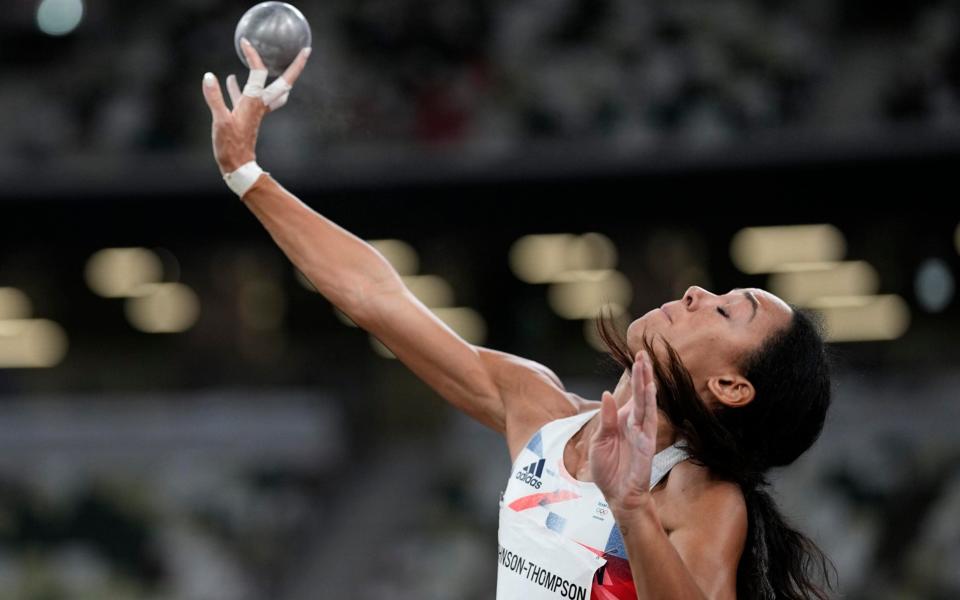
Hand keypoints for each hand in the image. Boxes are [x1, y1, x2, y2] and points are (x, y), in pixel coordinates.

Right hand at [201, 38, 310, 173]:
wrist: (237, 166)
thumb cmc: (230, 146)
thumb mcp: (220, 121)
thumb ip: (215, 98)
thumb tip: (209, 76)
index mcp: (254, 102)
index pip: (258, 72)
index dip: (253, 55)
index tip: (245, 42)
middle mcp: (260, 104)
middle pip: (283, 82)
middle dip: (296, 66)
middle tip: (306, 51)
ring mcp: (255, 110)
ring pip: (269, 89)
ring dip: (272, 75)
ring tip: (267, 61)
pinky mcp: (247, 116)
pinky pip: (247, 96)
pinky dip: (241, 86)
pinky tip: (230, 80)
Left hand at [589, 350, 658, 513]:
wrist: (617, 495)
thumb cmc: (608, 469)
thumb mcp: (599, 441)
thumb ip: (605, 419)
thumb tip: (607, 394)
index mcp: (623, 421)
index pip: (631, 395)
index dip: (635, 377)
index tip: (638, 358)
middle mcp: (635, 424)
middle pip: (640, 394)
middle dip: (642, 374)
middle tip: (643, 353)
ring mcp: (642, 433)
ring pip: (647, 404)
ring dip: (646, 385)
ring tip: (647, 367)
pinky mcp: (646, 444)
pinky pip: (648, 422)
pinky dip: (648, 406)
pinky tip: (649, 391)